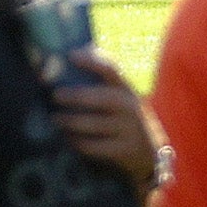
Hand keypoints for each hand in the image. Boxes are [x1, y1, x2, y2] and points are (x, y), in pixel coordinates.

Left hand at [52, 52, 162, 193]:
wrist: (151, 152)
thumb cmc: (127, 118)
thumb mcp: (123, 98)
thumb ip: (102, 82)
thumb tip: (74, 53)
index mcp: (127, 90)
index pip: (111, 69)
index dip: (92, 61)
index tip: (71, 56)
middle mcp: (130, 107)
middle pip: (101, 97)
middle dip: (76, 96)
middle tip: (55, 94)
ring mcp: (128, 130)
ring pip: (93, 124)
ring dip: (71, 121)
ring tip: (56, 118)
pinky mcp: (122, 151)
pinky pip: (93, 146)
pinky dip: (77, 141)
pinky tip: (67, 138)